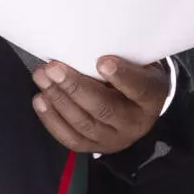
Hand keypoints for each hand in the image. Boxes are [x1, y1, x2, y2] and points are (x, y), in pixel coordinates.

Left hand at [29, 55, 169, 153]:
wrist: (140, 106)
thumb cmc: (136, 73)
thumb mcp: (140, 62)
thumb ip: (123, 56)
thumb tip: (88, 45)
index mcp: (153, 97)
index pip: (140, 88)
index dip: (122, 76)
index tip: (102, 61)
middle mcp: (136, 124)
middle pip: (104, 108)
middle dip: (75, 87)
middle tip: (53, 68)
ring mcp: (115, 140)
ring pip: (84, 124)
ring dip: (58, 100)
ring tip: (42, 78)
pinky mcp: (95, 148)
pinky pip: (71, 138)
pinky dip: (52, 119)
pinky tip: (40, 99)